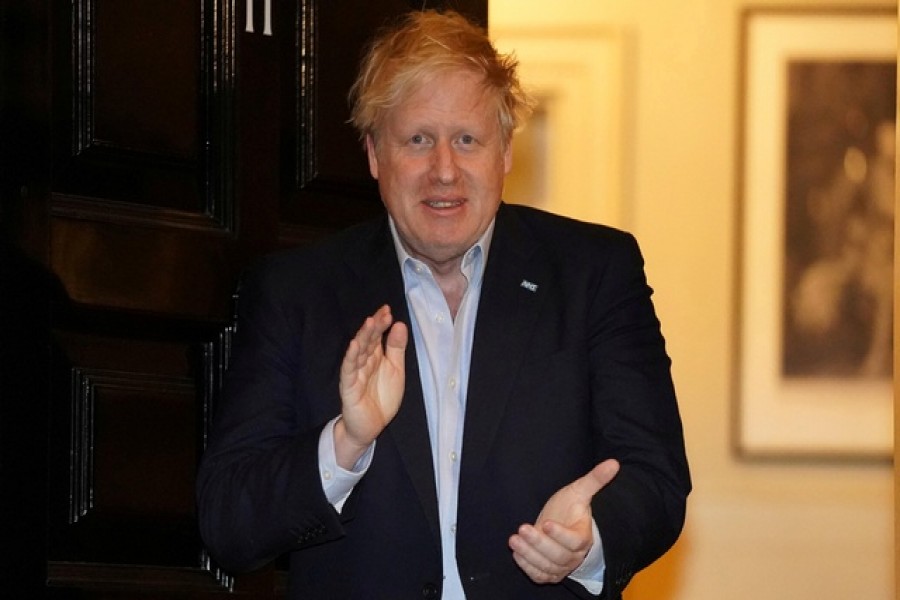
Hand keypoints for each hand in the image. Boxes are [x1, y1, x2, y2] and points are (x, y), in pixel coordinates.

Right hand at [335, 305, 407, 468]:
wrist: (370, 427)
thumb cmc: (382, 397)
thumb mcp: (396, 370)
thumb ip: (396, 349)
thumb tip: (399, 324)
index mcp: (375, 357)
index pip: (376, 336)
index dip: (381, 323)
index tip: (388, 310)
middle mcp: (364, 362)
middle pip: (367, 340)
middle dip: (374, 326)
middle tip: (383, 313)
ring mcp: (354, 373)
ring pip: (358, 351)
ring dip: (363, 336)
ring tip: (370, 322)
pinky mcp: (348, 387)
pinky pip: (348, 370)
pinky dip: (351, 357)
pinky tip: (354, 345)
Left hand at [508, 459, 619, 583]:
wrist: (563, 526)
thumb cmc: (571, 509)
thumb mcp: (580, 492)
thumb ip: (595, 479)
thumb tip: (613, 462)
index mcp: (583, 537)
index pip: (574, 541)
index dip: (561, 535)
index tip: (546, 523)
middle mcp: (573, 556)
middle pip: (558, 556)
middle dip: (539, 543)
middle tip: (523, 528)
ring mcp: (561, 566)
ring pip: (547, 567)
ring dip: (529, 554)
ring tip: (514, 539)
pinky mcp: (548, 572)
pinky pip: (539, 575)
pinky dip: (527, 566)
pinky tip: (516, 552)